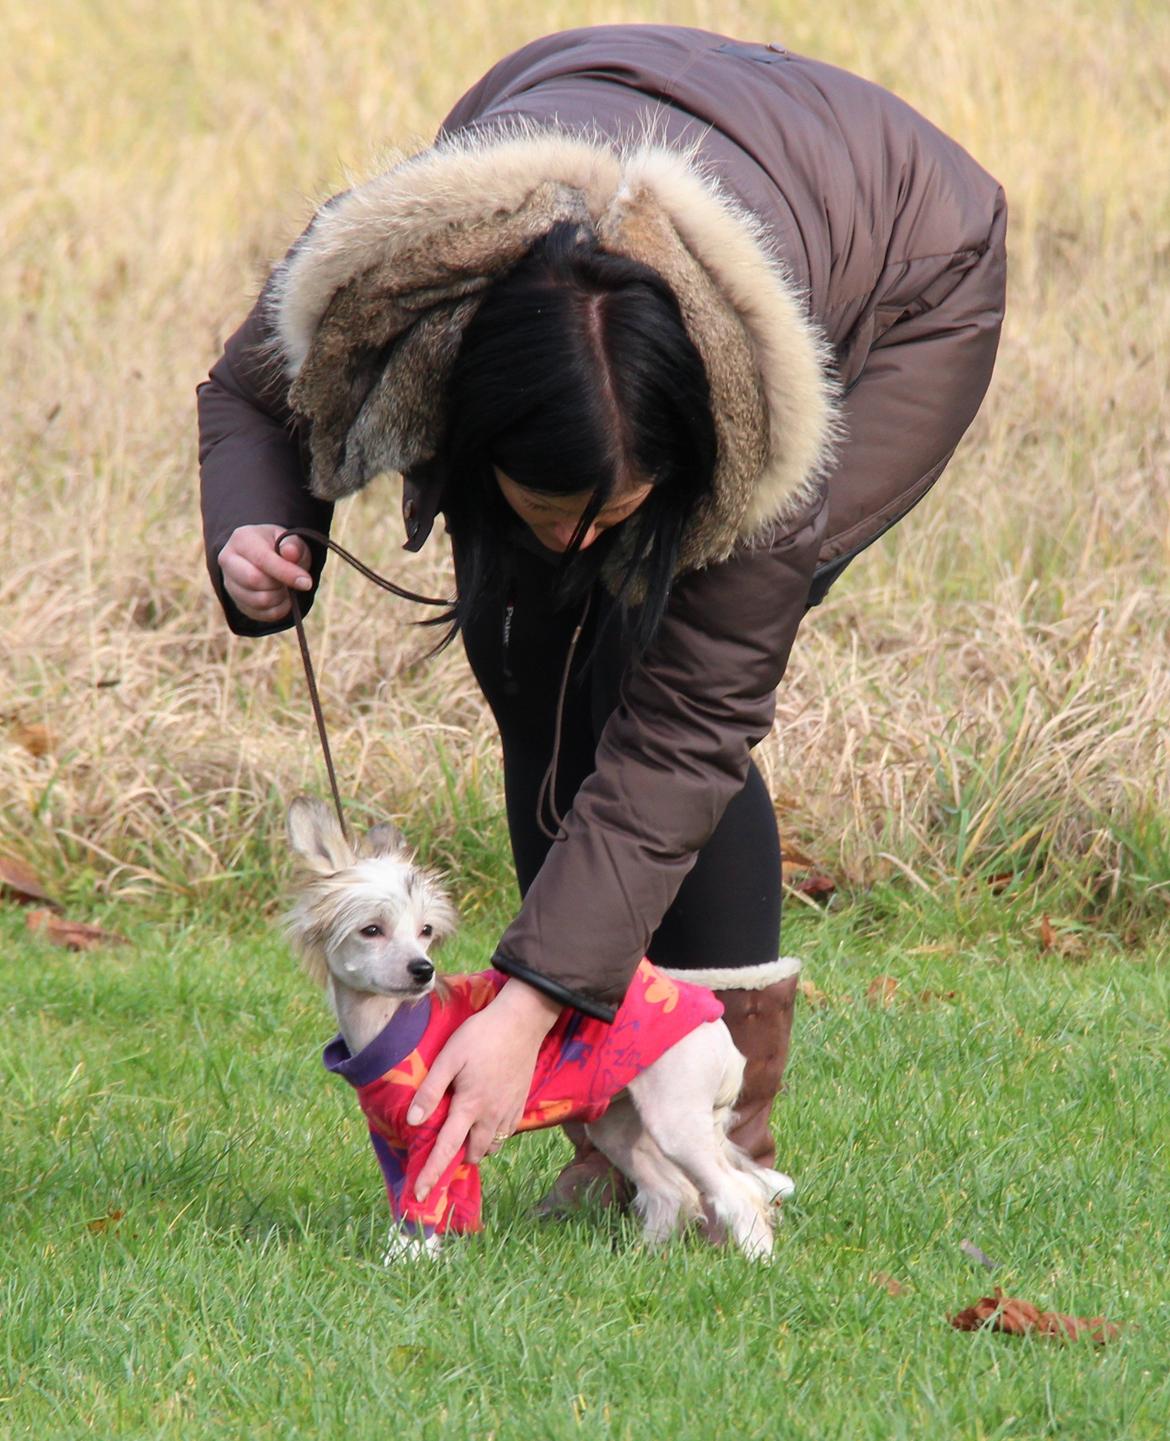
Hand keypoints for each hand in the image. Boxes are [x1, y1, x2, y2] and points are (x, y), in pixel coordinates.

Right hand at [217, 524, 312, 622]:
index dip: (286, 572)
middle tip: (292, 581)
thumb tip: (290, 553)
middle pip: (254, 581)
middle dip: (280, 584)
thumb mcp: (290, 540)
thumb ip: (293, 545)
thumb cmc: (280, 547)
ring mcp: (230, 584)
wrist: (266, 556)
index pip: (261, 559)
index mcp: (241, 539)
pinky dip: (279, 609)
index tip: (306, 582)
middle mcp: (228, 561)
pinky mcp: (238, 603)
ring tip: (287, 587)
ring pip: (259, 601)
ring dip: (281, 597)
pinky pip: (262, 615)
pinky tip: (283, 597)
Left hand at [408, 981, 561, 1200]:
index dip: (431, 1173)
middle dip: (457, 1159)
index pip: (446, 1149)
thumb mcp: (449, 1058)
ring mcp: (509, 1111)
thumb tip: (413, 1122)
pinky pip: (506, 1132)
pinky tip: (486, 1121)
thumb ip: (431, 1091)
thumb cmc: (480, 1036)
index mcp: (469, 1106)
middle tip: (443, 1153)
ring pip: (492, 1145)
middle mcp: (491, 1116)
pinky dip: (494, 1135)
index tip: (419, 1195)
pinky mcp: (521, 1102)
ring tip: (464, 1136)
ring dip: (477, 1148)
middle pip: (473, 1153)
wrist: (522, 1022)